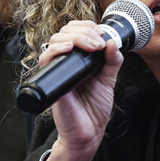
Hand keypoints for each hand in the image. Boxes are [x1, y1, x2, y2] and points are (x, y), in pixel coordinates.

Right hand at [38, 21, 123, 160]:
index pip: (75, 31)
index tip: (102, 35)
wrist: (88, 133)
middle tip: (98, 42)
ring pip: (54, 41)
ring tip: (92, 46)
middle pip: (64, 32)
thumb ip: (112, 61)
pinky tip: (69, 49)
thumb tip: (113, 42)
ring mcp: (57, 71)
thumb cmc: (94, 109)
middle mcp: (65, 62)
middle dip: (83, 31)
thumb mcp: (109, 80)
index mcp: (78, 59)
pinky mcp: (52, 81)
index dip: (87, 27)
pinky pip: (46, 59)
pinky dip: (56, 50)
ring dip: (74, 37)